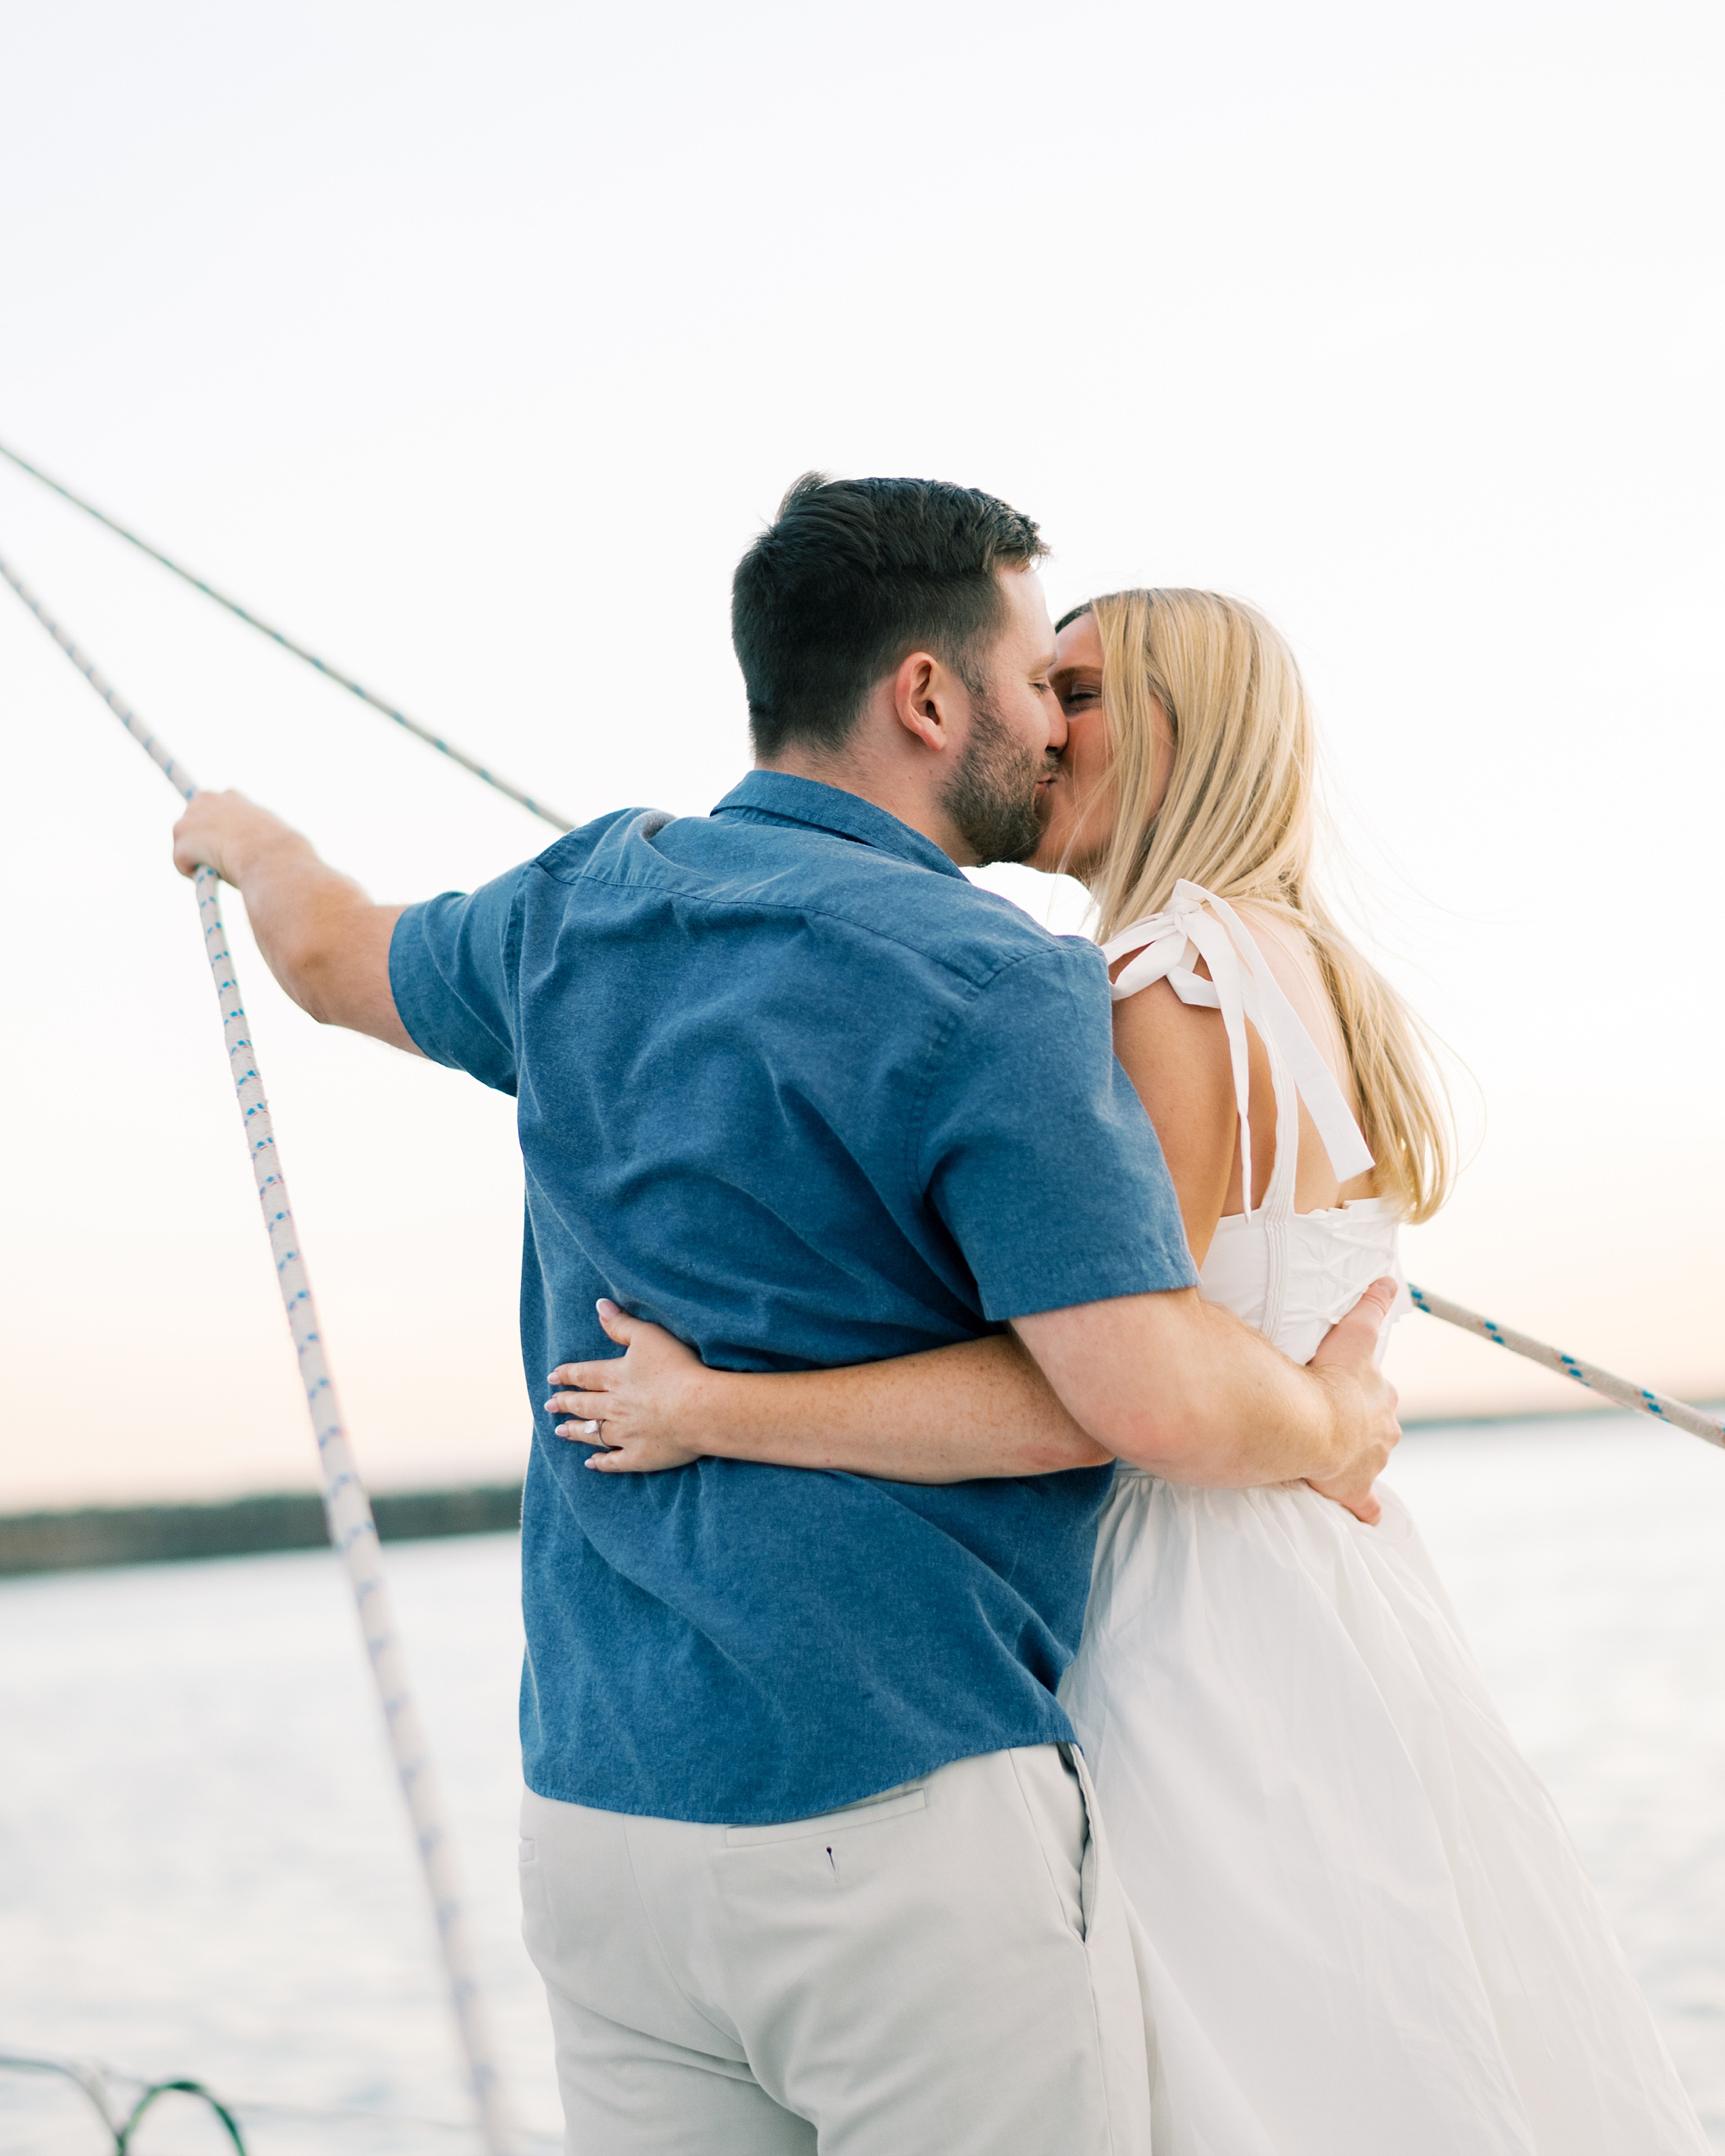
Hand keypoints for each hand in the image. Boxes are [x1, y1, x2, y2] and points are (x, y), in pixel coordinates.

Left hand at [172, 789, 305, 886]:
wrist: (274, 862)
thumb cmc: (285, 854)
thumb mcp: (278, 836)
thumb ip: (263, 835)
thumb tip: (273, 853)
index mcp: (232, 797)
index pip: (214, 807)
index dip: (219, 830)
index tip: (226, 846)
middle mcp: (208, 800)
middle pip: (192, 822)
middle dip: (200, 841)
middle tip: (218, 863)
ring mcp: (192, 818)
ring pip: (184, 843)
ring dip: (196, 859)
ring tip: (220, 873)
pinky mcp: (183, 839)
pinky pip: (181, 862)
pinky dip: (193, 874)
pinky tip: (214, 878)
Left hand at [545, 1299, 709, 1473]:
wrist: (700, 1409)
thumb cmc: (677, 1369)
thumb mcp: (649, 1336)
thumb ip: (622, 1323)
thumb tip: (599, 1306)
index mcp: (615, 1378)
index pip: (584, 1375)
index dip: (567, 1375)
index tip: (552, 1377)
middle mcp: (614, 1407)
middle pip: (584, 1405)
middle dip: (565, 1403)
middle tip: (549, 1405)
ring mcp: (626, 1434)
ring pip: (593, 1433)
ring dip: (575, 1431)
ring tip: (560, 1431)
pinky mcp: (640, 1456)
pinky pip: (614, 1462)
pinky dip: (601, 1462)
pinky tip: (591, 1462)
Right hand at [1303, 1277, 1401, 1524]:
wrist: (1311, 1423)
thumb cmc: (1329, 1378)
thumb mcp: (1355, 1334)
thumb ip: (1371, 1305)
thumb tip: (1390, 1279)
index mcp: (1381, 1397)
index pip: (1378, 1393)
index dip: (1361, 1392)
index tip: (1344, 1391)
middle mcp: (1384, 1431)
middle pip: (1377, 1427)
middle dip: (1362, 1426)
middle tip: (1332, 1421)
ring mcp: (1371, 1462)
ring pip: (1370, 1459)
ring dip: (1355, 1458)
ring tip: (1329, 1456)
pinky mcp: (1355, 1490)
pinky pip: (1364, 1504)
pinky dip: (1365, 1509)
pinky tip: (1365, 1515)